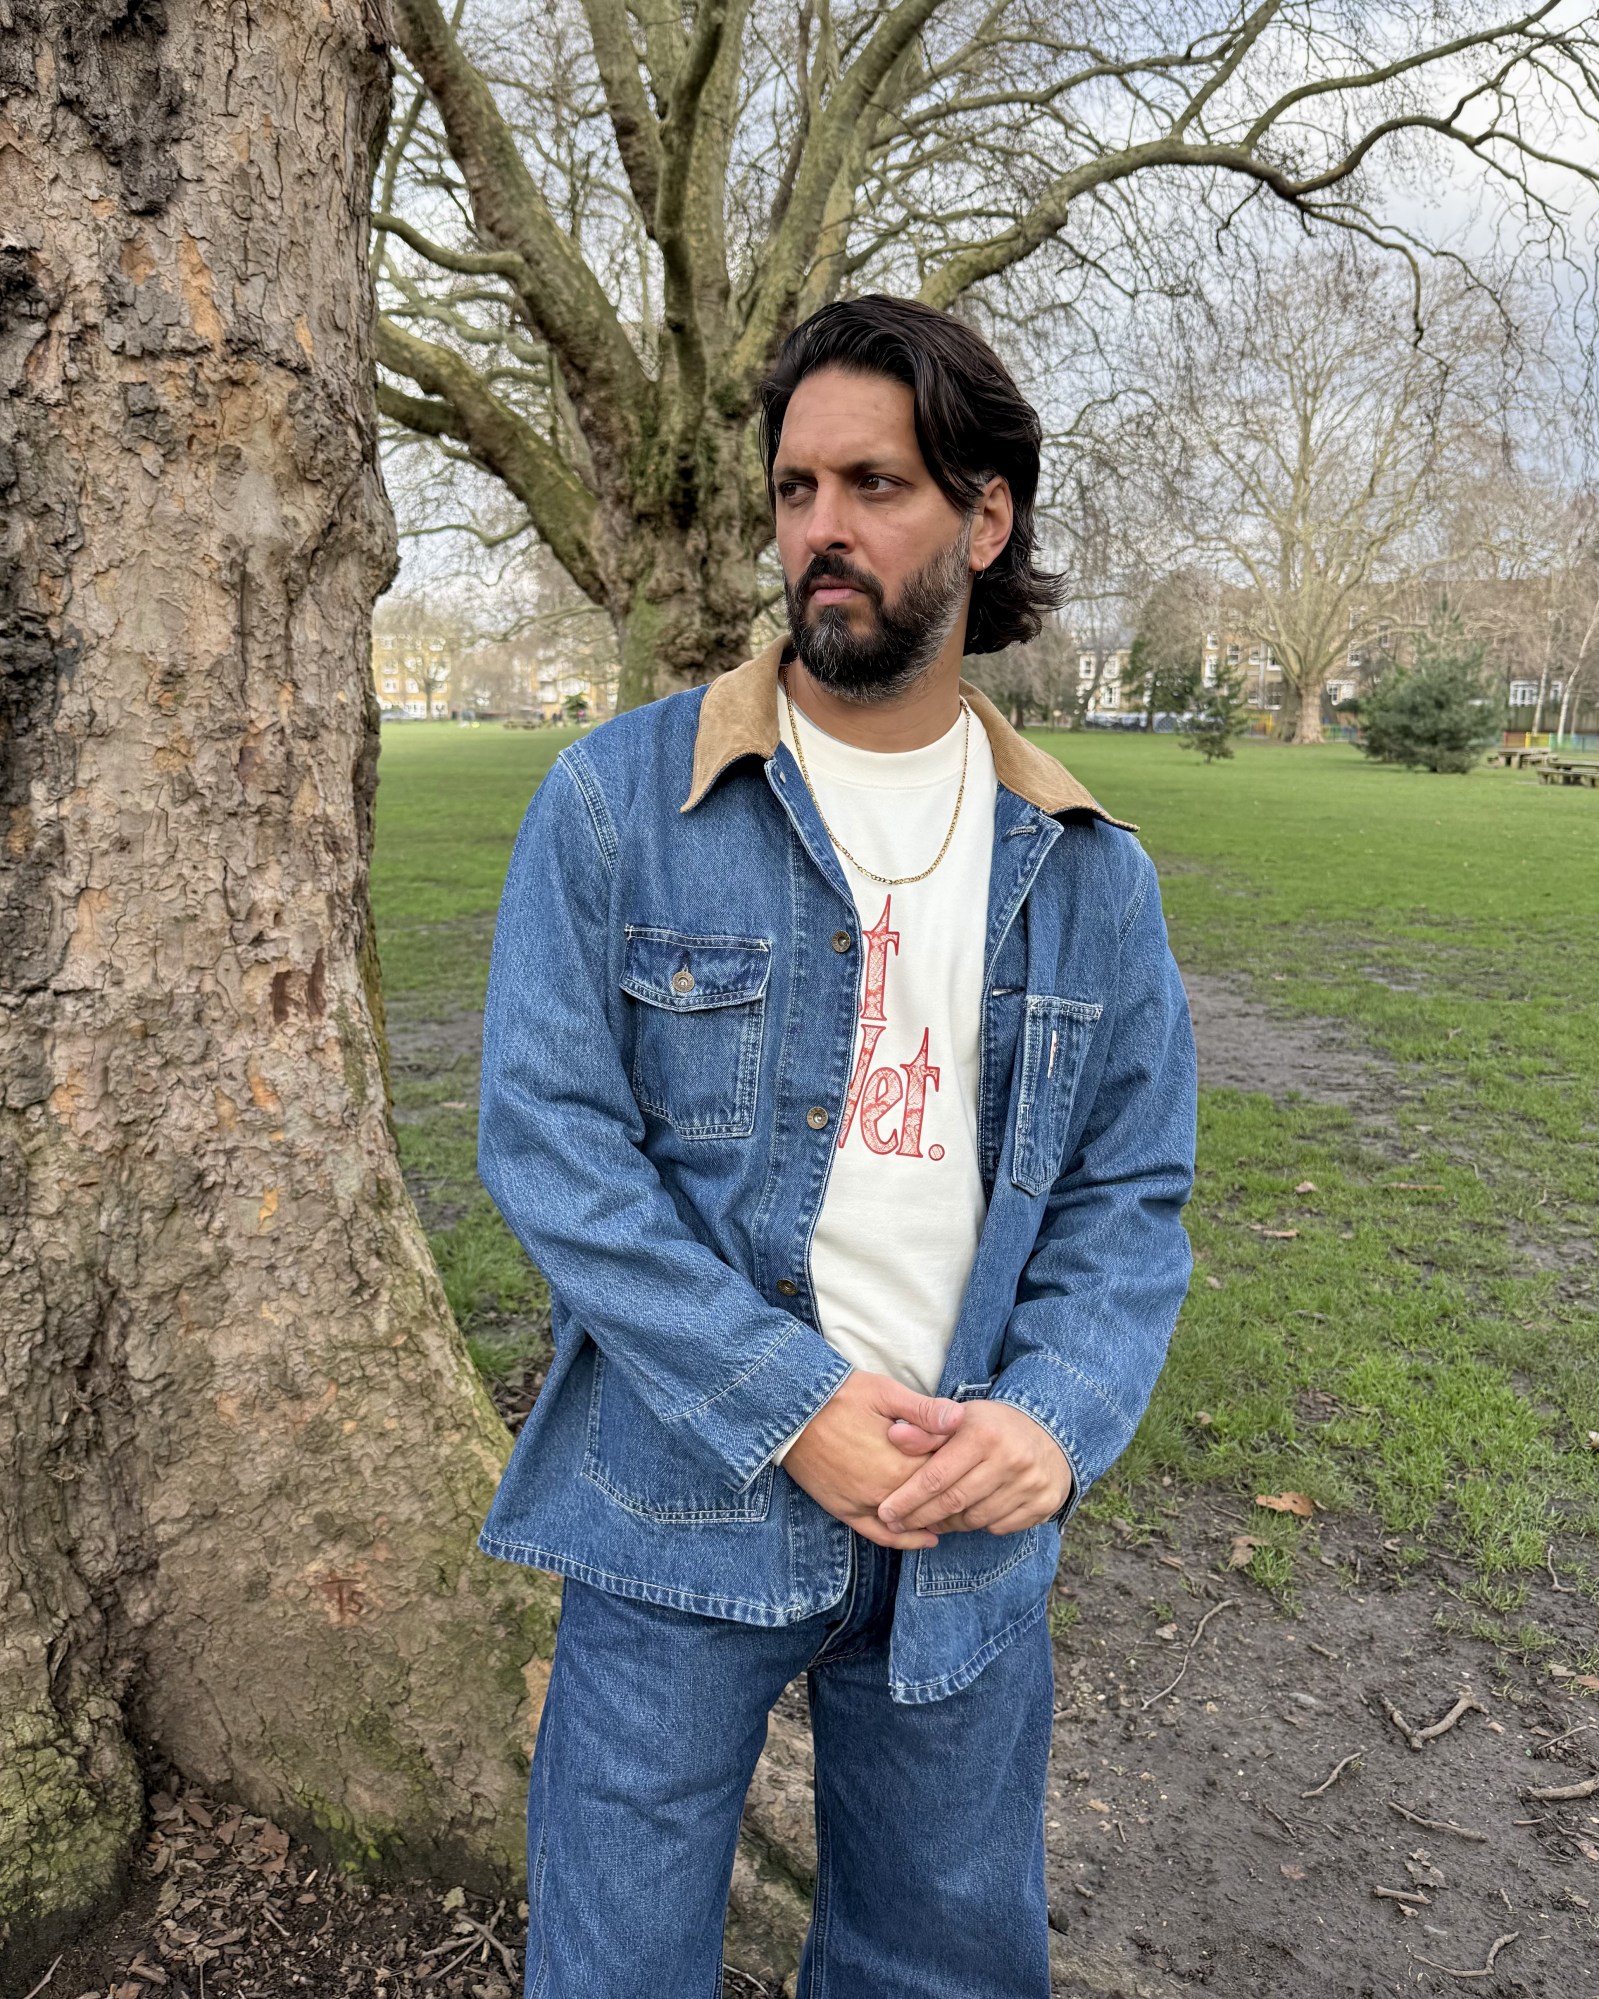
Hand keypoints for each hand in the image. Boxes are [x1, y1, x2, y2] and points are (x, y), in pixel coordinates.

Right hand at [782, 1371, 964, 1549]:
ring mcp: (863, 1504)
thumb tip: (960, 1420)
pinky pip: (879, 1534)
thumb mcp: (884, 1392)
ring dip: (933, 1519)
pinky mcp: (845, 1511)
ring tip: (958, 1514)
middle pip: (931, 1500)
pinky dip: (904, 1540)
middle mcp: (884, 1490)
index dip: (962, 1466)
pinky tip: (926, 1538)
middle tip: (976, 1488)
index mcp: (900, 1461)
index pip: (946, 1473)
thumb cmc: (839, 1396)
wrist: (789, 1412)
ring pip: (910, 1522)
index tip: (975, 1460)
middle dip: (953, 1494)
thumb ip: (924, 1410)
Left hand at [877, 1401, 1071, 1537]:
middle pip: (954, 1502)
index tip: (886, 1512)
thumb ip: (925, 1431)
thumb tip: (894, 1436)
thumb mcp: (960, 1419)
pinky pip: (999, 1527)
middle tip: (897, 1525)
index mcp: (984, 1434)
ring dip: (947, 1524)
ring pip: (975, 1519)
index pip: (936, 1477)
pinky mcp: (1043, 1504)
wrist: (1049, 1432)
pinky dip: (978, 1525)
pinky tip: (964, 1517)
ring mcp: (1030, 1484)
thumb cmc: (992, 1426)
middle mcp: (1010, 1459)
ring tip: (929, 1520)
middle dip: (920, 1517)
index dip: (907, 1499)